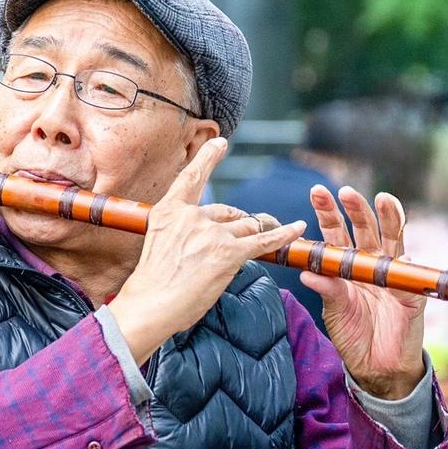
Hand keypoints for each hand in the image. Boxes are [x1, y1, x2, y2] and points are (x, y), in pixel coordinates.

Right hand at [107, 138, 306, 362]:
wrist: (150, 306)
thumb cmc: (151, 284)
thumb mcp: (158, 244)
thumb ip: (180, 232)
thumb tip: (205, 236)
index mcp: (169, 211)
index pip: (192, 177)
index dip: (208, 158)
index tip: (220, 142)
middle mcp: (192, 216)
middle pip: (228, 213)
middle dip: (233, 229)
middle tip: (223, 250)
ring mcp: (212, 234)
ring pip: (245, 229)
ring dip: (246, 242)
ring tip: (230, 262)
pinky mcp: (229, 253)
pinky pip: (264, 241)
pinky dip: (284, 235)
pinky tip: (298, 228)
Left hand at [300, 184, 427, 397]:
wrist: (376, 366)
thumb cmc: (353, 335)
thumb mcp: (335, 312)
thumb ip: (327, 290)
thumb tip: (307, 273)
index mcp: (348, 265)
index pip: (337, 233)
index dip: (329, 213)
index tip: (317, 192)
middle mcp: (371, 264)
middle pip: (364, 228)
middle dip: (355, 208)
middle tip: (344, 191)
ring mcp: (393, 275)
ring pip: (392, 240)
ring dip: (388, 219)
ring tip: (381, 199)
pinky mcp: (412, 293)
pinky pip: (407, 275)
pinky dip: (400, 265)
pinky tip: (398, 253)